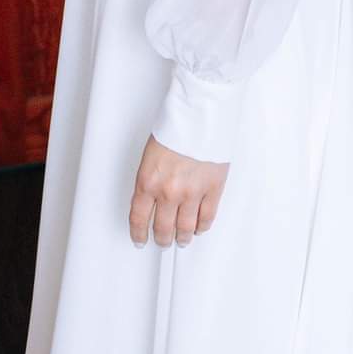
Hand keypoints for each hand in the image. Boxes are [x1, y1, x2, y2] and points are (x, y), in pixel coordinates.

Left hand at [129, 135, 228, 249]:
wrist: (200, 113)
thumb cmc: (176, 126)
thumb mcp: (151, 155)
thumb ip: (151, 180)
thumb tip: (152, 200)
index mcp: (148, 181)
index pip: (139, 219)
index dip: (139, 234)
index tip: (140, 239)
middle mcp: (169, 191)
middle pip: (163, 228)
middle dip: (162, 238)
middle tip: (163, 241)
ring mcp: (192, 192)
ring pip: (186, 228)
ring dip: (183, 237)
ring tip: (182, 239)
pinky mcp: (213, 188)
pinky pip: (207, 217)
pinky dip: (202, 226)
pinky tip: (199, 227)